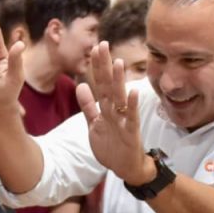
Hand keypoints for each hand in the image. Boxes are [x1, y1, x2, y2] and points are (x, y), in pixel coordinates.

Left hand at [76, 43, 150, 183]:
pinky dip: (132, 106)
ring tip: (118, 62)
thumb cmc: (112, 146)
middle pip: (108, 85)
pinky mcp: (131, 132)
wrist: (126, 168)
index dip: (97, 67)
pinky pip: (131, 117)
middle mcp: (115, 110)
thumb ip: (88, 106)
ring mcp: (123, 120)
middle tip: (102, 45)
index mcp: (105, 108)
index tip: (95, 47)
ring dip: (119, 81)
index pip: (100, 83)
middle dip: (105, 66)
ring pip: (120, 98)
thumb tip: (80, 85)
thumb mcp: (94, 125)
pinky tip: (133, 92)